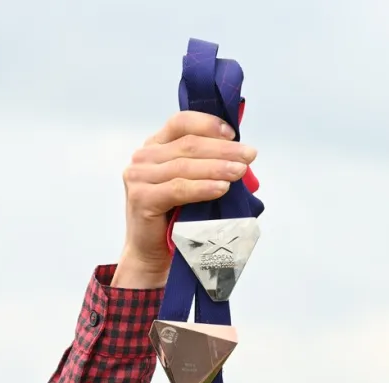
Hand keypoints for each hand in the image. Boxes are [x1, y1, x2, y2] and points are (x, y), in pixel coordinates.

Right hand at [112, 111, 257, 287]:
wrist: (153, 252)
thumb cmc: (178, 217)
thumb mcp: (195, 183)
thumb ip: (210, 164)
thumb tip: (244, 155)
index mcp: (156, 145)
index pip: (181, 123)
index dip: (208, 124)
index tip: (233, 134)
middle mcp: (144, 157)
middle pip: (188, 145)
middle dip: (223, 149)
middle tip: (249, 155)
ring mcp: (139, 176)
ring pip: (185, 166)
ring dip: (217, 167)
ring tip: (240, 171)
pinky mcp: (141, 198)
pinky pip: (178, 188)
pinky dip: (203, 187)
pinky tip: (222, 187)